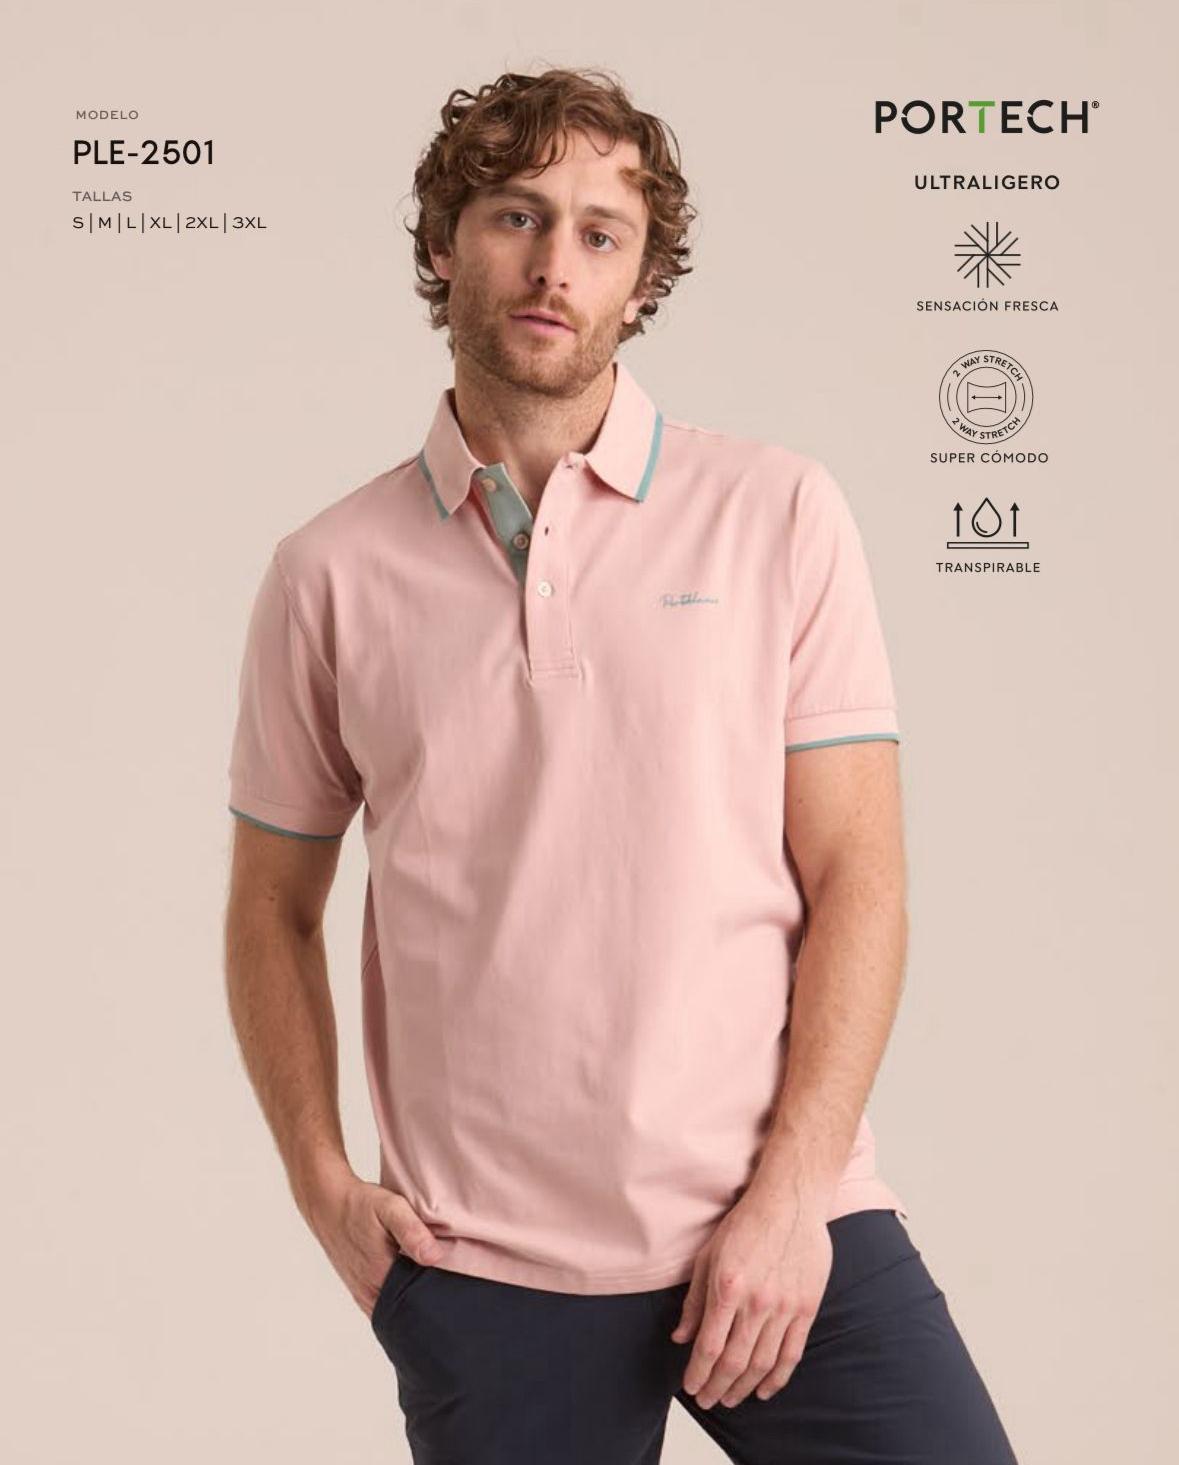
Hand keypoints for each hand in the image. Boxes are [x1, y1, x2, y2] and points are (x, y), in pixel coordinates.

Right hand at [303, 1167, 444, 1317]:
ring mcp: (363, 1294)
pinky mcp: (360, 1290)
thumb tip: (435, 1256)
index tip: (457, 1291)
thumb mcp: (390, 1207)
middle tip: (452, 1291)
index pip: (418, 1304)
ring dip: (414, 1301)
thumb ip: (412, 1231)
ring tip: (436, 1287)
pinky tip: (413, 1283)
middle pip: (408, 1311)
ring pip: (396, 1309)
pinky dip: (400, 1298)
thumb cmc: (359, 1204)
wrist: (327, 1203)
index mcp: (380, 1277)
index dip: (438, 1299)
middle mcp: (370, 1292)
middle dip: (429, 1304)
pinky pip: (385, 1304)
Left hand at [671, 1189, 832, 1408]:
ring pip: (762, 1363)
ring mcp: (785, 1307)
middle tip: (706, 1400)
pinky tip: (764, 1390)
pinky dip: (777, 1378)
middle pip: (734, 1362)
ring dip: (743, 1388)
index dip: (698, 1373)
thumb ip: (695, 1301)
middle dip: (716, 1387)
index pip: (709, 1346)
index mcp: (728, 1288)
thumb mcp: (708, 1256)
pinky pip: (792, 1354)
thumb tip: (681, 1337)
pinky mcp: (807, 1308)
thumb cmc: (746, 1224)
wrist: (790, 1201)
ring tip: (729, 1399)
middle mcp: (757, 1302)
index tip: (690, 1388)